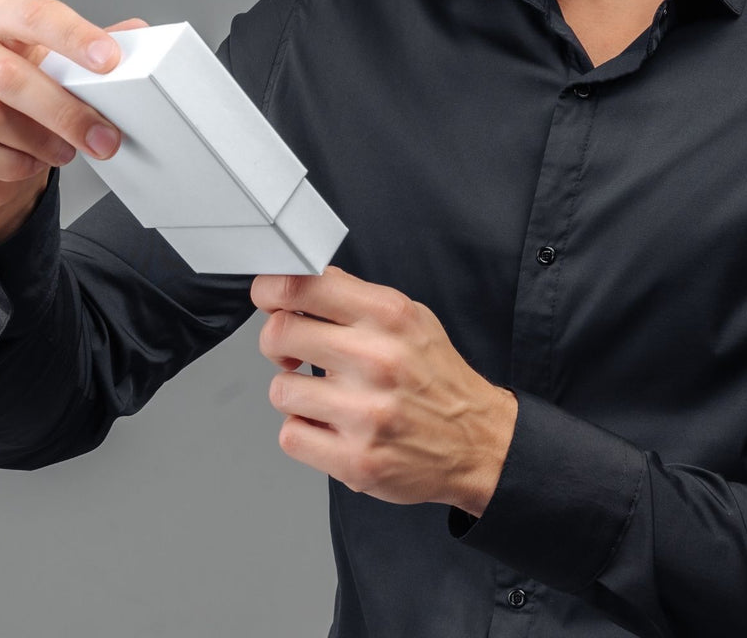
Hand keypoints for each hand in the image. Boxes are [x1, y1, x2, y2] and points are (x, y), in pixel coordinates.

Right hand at [0, 0, 147, 245]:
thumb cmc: (22, 95)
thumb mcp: (59, 66)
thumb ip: (94, 49)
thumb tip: (138, 33)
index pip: (32, 13)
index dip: (73, 36)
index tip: (110, 62)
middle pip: (7, 73)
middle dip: (64, 110)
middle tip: (103, 137)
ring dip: (39, 140)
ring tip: (66, 152)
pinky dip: (11, 163)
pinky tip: (30, 163)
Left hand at [253, 267, 516, 515]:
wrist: (477, 442)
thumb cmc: (436, 377)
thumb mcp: (411, 317)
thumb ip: (355, 298)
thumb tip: (297, 285)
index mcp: (388, 316)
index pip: (304, 286)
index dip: (272, 289)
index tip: (268, 297)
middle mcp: (376, 359)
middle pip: (280, 334)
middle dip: (277, 341)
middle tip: (292, 349)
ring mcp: (365, 413)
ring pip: (280, 390)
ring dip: (294, 392)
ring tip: (324, 395)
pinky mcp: (355, 460)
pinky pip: (290, 436)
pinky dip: (304, 432)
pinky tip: (330, 425)